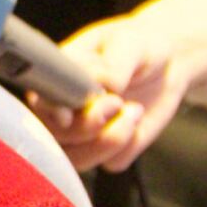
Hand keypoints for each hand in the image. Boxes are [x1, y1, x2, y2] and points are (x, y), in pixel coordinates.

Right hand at [43, 0, 206, 171]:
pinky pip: (112, 163)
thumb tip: (100, 87)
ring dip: (110, 140)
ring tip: (134, 110)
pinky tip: (136, 117)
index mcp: (57, 78)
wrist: (166, 63)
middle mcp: (63, 110)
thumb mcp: (129, 43)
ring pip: (78, 160)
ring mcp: (82, 134)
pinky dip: (130, 144)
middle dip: (86, 126)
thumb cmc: (138, 46)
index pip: (40, 102)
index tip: (68, 115)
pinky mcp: (107, 151)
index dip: (51, 113)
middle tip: (116, 102)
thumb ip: (112, 65)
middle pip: (55, 138)